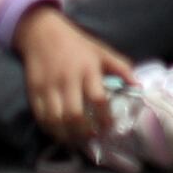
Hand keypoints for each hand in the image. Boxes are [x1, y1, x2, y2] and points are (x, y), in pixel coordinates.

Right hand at [17, 3, 124, 152]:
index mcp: (87, 69)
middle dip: (84, 133)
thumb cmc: (76, 44)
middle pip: (75, 115)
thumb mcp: (101, 52)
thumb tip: (138, 87)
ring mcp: (49, 86)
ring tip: (75, 140)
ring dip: (66, 136)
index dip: (105, 118)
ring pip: (55, 120)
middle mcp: (67, 79)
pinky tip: (59, 132)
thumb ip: (121, 68)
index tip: (108, 127)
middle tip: (91, 138)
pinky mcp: (34, 90)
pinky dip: (49, 129)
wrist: (42, 32)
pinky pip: (40, 117)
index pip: (98, 99)